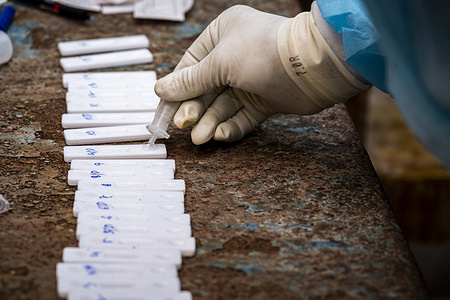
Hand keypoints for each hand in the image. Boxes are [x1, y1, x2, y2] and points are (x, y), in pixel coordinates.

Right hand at [155, 5, 368, 144]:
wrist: (313, 66)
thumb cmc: (264, 52)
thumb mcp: (220, 63)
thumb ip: (191, 80)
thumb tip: (161, 89)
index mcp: (222, 35)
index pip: (189, 66)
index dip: (174, 91)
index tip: (162, 113)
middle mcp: (234, 56)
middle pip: (204, 89)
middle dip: (193, 109)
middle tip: (183, 126)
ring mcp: (249, 80)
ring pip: (222, 105)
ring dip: (210, 121)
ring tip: (201, 138)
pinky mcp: (263, 100)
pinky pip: (241, 116)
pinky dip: (230, 127)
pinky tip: (220, 135)